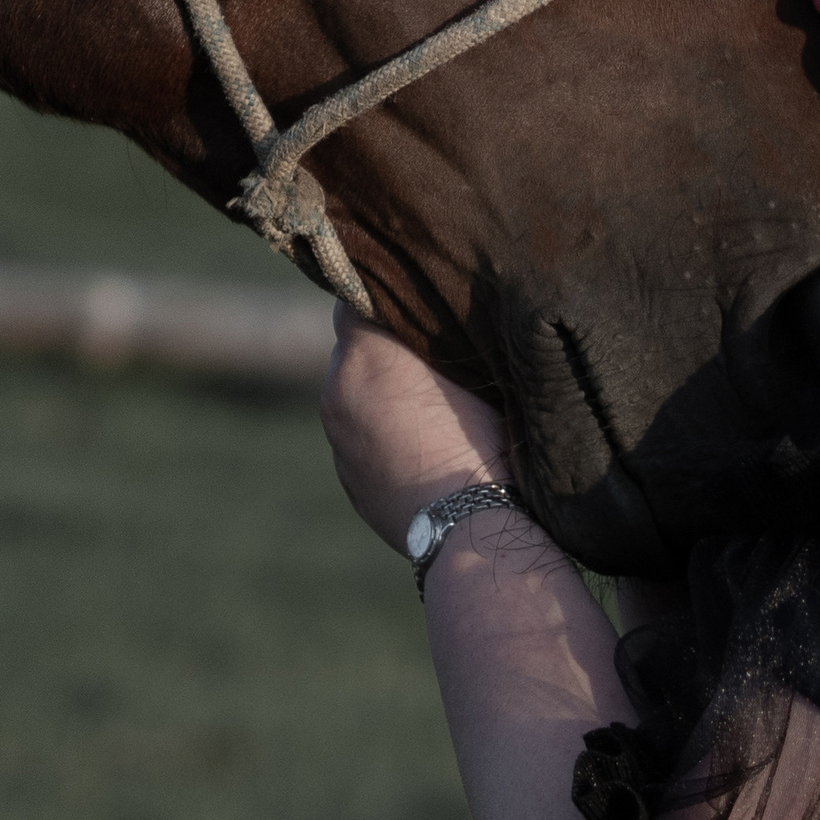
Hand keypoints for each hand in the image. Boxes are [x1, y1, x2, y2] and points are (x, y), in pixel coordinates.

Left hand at [320, 306, 508, 554]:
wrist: (473, 528)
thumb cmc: (482, 438)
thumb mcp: (471, 365)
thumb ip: (434, 332)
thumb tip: (427, 313)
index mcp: (363, 353)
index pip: (357, 295)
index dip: (388, 291)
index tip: (415, 295)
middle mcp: (336, 390)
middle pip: (354, 346)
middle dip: (385, 346)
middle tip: (430, 350)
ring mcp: (337, 439)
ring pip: (354, 394)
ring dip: (381, 391)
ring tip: (430, 405)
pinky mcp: (347, 478)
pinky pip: (358, 436)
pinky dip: (381, 432)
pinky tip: (422, 444)